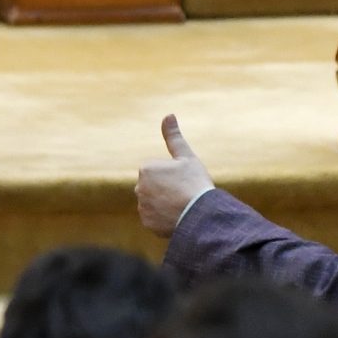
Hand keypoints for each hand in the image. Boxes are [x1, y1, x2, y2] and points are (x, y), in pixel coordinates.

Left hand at [136, 115, 215, 236]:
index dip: (174, 175)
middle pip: (155, 187)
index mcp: (146, 168)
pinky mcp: (146, 222)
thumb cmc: (194, 182)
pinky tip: (176, 216)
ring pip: (155, 203)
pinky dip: (164, 218)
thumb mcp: (186, 156)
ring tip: (181, 205)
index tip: (183, 180)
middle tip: (183, 193)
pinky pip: (155, 218)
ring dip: (165, 204)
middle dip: (166, 190)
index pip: (159, 171)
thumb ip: (174, 137)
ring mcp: (141, 206)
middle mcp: (138, 187)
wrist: (198, 213)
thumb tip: (168, 115)